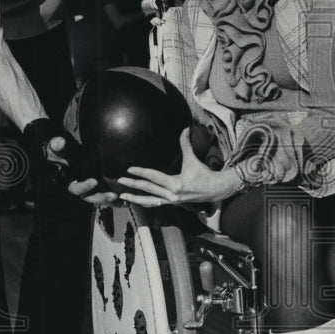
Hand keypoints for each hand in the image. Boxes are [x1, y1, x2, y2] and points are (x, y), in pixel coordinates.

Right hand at [46, 136, 117, 202]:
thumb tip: (60, 141)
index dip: (84, 186)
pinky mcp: (97, 187)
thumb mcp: (56, 148)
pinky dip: (116, 199)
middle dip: (102, 197)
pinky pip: (106, 195)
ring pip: (100, 199)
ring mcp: (89, 189)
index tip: (94, 181)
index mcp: (69, 182)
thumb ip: (57, 146)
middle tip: (113, 195)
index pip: (75, 188)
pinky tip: (126, 200)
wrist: (64, 155)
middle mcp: (80, 189)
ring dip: (112, 201)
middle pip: (90, 198)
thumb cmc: (60, 152)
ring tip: (124, 200)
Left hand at [117, 128, 240, 206]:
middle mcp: (171, 195)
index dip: (141, 172)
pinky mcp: (171, 203)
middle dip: (133, 185)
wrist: (214, 190)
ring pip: (149, 201)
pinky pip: (155, 204)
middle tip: (120, 180)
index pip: (154, 177)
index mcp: (175, 184)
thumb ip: (186, 145)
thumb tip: (184, 129)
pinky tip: (136, 200)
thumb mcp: (193, 160)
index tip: (129, 169)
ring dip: (135, 198)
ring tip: (123, 196)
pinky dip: (145, 202)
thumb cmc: (204, 175)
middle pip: (148, 189)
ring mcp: (171, 201)